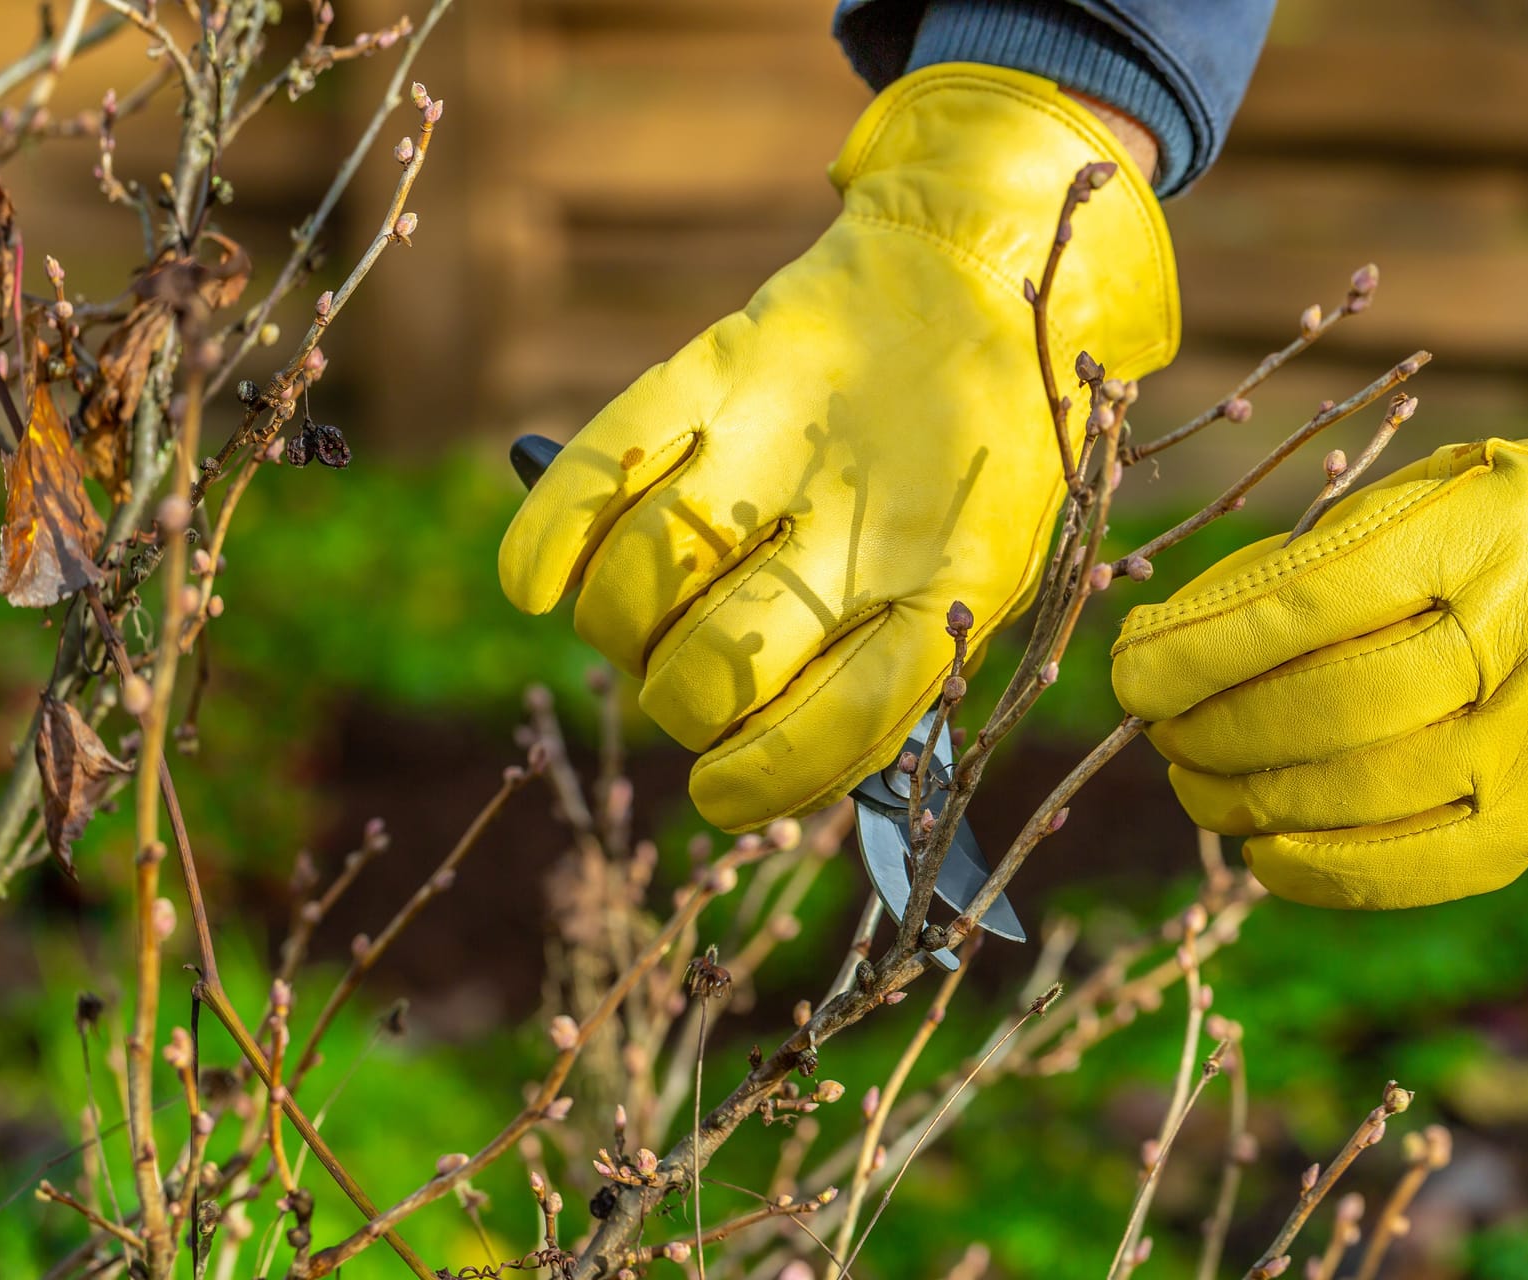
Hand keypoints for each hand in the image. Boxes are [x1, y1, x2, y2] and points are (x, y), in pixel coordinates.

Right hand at [501, 64, 1178, 831]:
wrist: (987, 271)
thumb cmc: (980, 456)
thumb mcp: (982, 571)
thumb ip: (895, 670)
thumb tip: (776, 765)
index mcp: (949, 583)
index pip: (829, 726)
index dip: (758, 784)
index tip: (720, 794)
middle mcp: (861, 516)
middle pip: (715, 670)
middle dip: (685, 710)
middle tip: (695, 686)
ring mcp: (778, 437)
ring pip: (640, 586)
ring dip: (620, 637)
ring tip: (647, 625)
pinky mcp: (714, 366)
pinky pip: (594, 469)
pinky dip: (544, 546)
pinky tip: (541, 587)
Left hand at [1112, 360, 1527, 908]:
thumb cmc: (1513, 528)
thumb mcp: (1419, 499)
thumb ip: (1303, 567)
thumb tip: (1165, 649)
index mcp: (1481, 532)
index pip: (1304, 606)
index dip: (1196, 651)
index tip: (1127, 670)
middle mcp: (1524, 637)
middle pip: (1324, 710)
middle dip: (1209, 729)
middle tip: (1156, 729)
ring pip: (1357, 794)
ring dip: (1244, 797)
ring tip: (1190, 778)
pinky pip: (1414, 868)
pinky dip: (1315, 868)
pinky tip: (1258, 849)